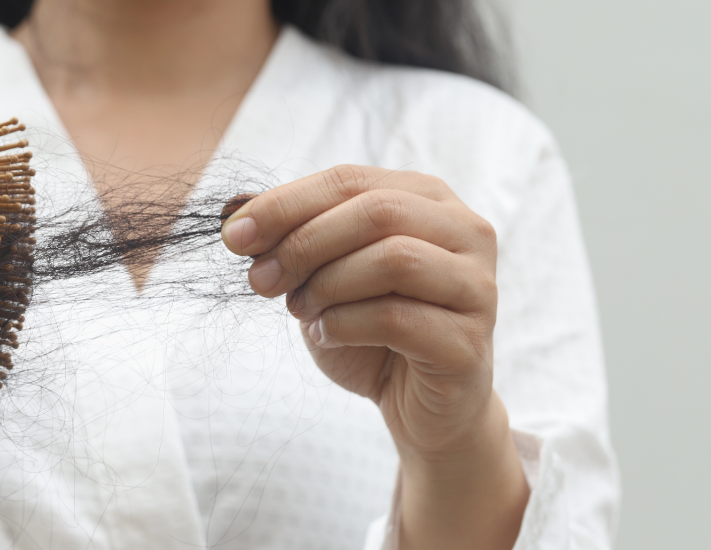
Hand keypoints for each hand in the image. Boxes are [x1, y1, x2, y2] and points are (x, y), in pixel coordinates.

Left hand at [222, 165, 527, 548]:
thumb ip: (290, 239)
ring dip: (327, 286)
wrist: (417, 406)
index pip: (349, 180)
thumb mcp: (323, 275)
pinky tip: (327, 336)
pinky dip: (344, 326)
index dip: (285, 204)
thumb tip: (234, 215)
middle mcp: (465, 232)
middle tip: (262, 281)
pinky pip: (397, 319)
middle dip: (304, 244)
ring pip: (393, 259)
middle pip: (376, 211)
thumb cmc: (369, 331)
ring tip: (302, 311)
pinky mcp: (470, 343)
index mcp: (427, 199)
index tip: (234, 236)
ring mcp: (476, 286)